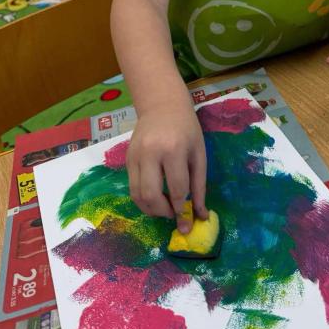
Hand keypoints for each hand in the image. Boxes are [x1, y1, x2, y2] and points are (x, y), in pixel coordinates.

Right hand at [127, 101, 207, 232]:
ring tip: (164, 208)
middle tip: (173, 214)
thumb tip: (201, 216)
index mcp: (173, 149)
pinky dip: (142, 199)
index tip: (187, 222)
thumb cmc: (186, 128)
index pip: (177, 188)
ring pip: (137, 195)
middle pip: (151, 195)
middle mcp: (150, 153)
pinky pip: (132, 187)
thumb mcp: (199, 153)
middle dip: (163, 212)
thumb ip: (200, 185)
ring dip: (150, 209)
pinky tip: (155, 197)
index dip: (182, 209)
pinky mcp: (127, 159)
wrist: (162, 105)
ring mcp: (135, 156)